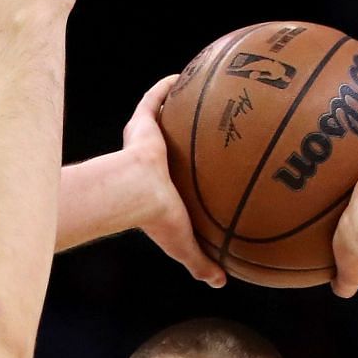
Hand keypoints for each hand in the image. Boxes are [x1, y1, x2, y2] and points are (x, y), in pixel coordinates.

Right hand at [122, 76, 225, 287]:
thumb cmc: (158, 220)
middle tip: (201, 133)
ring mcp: (144, 142)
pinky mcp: (141, 123)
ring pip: (160, 120)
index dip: (185, 178)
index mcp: (159, 191)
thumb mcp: (185, 246)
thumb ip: (201, 263)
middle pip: (168, 148)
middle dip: (180, 140)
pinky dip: (165, 87)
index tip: (201, 175)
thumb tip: (220, 283)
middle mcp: (151, 164)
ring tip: (194, 96)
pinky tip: (182, 75)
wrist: (137, 192)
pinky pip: (153, 99)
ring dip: (173, 109)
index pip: (174, 183)